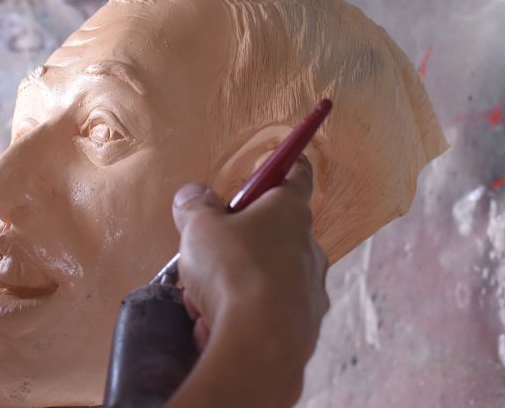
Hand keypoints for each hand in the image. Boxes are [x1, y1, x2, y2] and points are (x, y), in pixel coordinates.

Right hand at [165, 157, 329, 407]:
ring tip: (204, 299)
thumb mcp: (199, 228)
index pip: (296, 175)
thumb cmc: (233, 272)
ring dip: (237, 282)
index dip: (286, 163)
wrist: (259, 347)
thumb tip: (194, 194)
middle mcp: (309, 247)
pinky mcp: (305, 328)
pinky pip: (269, 313)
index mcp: (289, 212)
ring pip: (269, 275)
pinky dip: (244, 315)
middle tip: (208, 250)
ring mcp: (310, 290)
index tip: (281, 157)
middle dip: (241, 238)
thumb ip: (195, 206)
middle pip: (276, 230)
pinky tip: (217, 326)